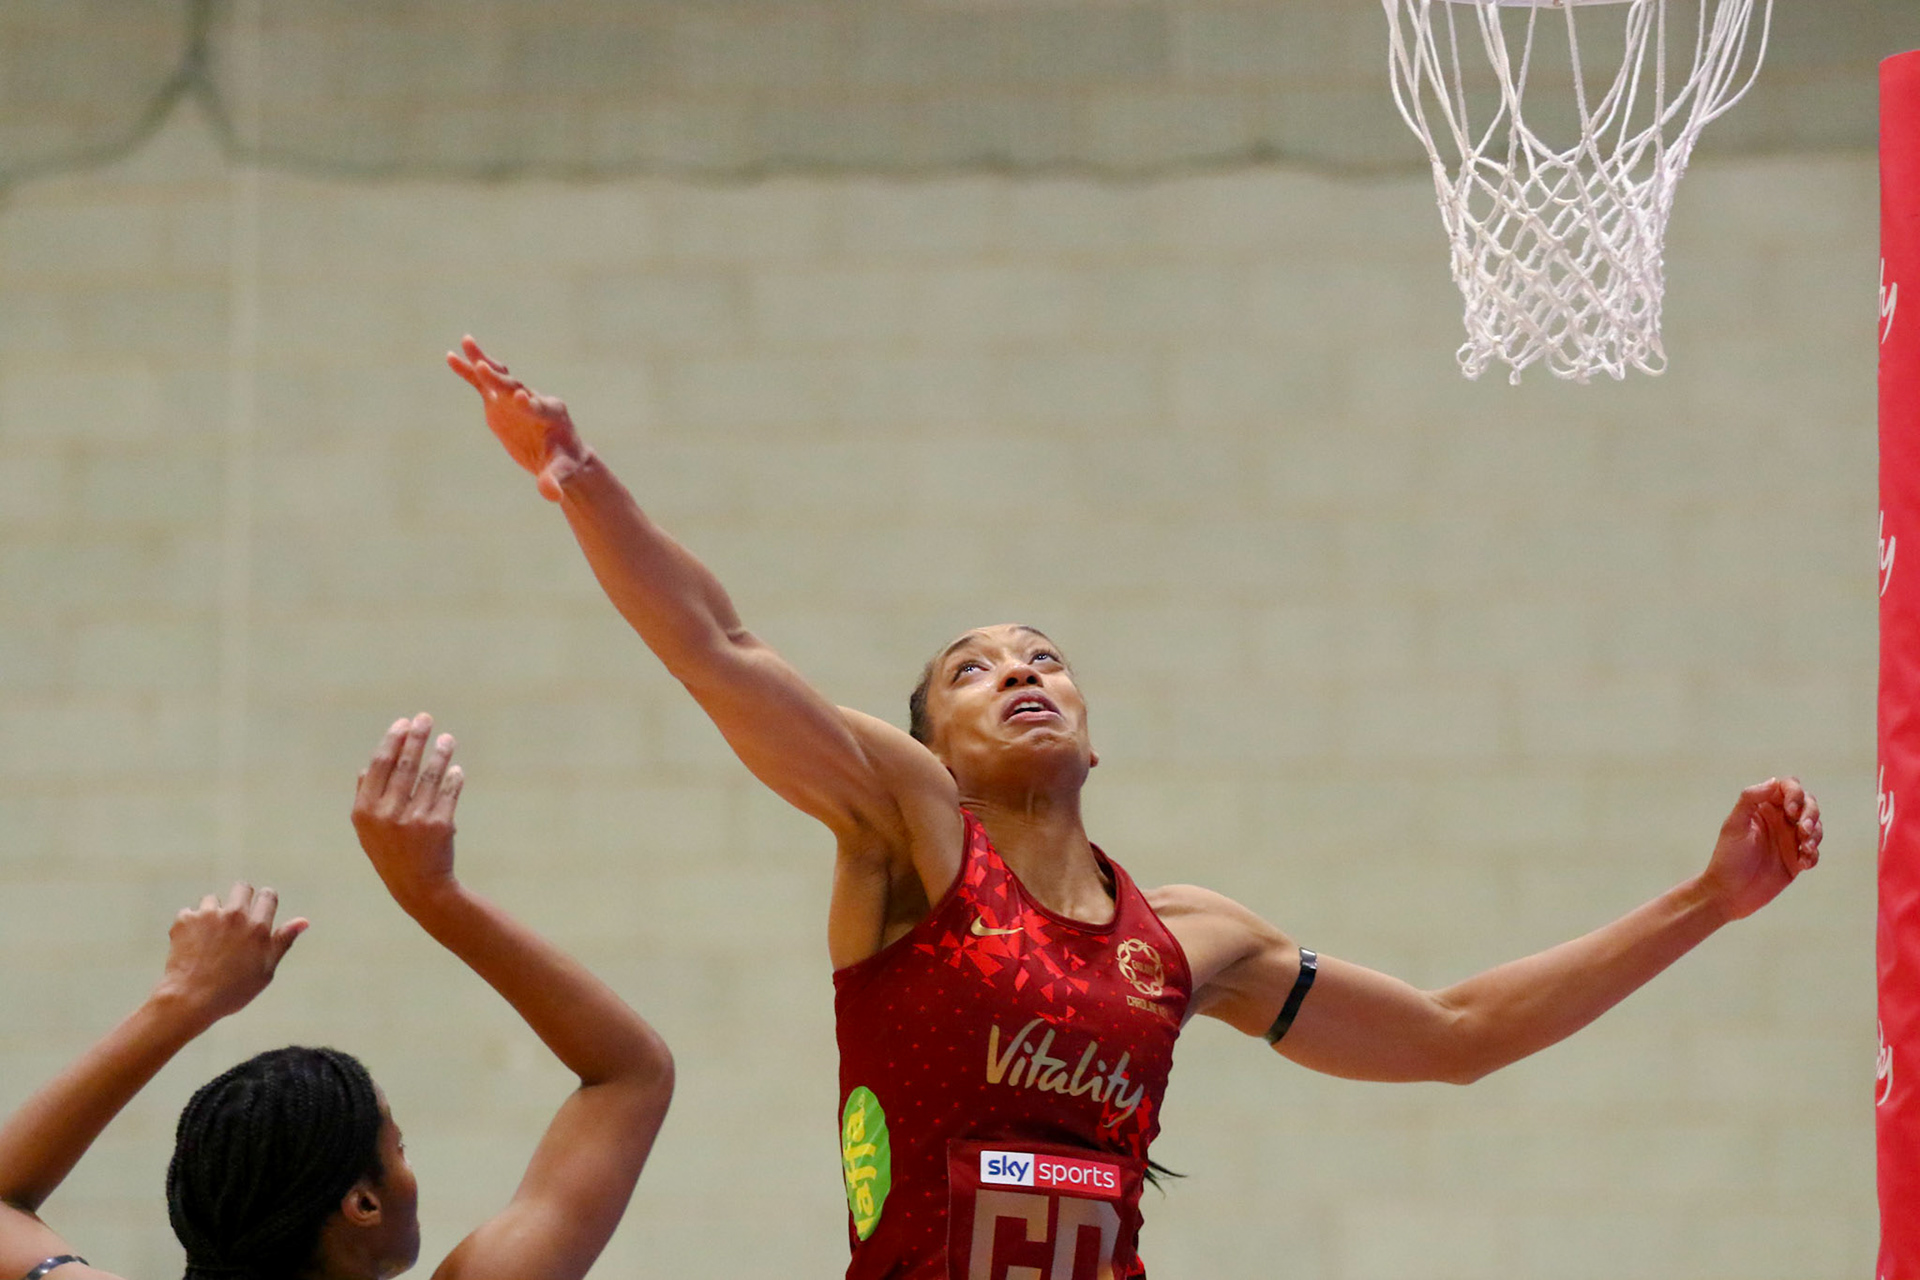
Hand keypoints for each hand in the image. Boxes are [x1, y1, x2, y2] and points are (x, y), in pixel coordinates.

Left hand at [156, 883, 306, 1023]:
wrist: (190, 999)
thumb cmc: (232, 990)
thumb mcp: (266, 970)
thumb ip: (282, 941)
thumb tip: (303, 921)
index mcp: (258, 927)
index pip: (268, 896)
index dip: (265, 901)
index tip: (261, 910)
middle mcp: (235, 915)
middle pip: (242, 888)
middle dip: (241, 899)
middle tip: (234, 920)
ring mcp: (208, 916)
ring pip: (212, 899)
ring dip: (212, 913)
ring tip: (208, 937)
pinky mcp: (185, 920)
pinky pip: (189, 913)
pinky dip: (190, 925)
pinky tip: (191, 943)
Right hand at [352, 713, 464, 911]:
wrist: (419, 888)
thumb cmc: (391, 854)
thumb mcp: (368, 831)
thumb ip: (365, 799)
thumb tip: (365, 768)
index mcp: (365, 811)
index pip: (379, 765)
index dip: (393, 741)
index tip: (403, 723)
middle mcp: (387, 813)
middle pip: (405, 764)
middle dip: (416, 737)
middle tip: (425, 718)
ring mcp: (414, 819)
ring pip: (430, 775)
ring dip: (440, 752)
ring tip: (447, 739)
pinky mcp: (439, 824)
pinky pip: (449, 792)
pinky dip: (453, 778)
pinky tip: (456, 768)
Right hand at [447, 335, 587, 501]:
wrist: (560, 455)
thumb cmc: (564, 464)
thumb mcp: (560, 474)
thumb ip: (554, 482)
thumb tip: (551, 495)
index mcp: (552, 415)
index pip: (539, 407)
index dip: (529, 404)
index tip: (519, 398)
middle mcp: (533, 400)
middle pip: (515, 387)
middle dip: (502, 381)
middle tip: (487, 368)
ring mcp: (514, 398)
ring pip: (499, 377)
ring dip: (483, 360)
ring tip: (467, 341)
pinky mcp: (499, 402)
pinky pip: (483, 384)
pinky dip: (469, 371)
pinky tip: (452, 357)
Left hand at [1701, 777, 1822, 922]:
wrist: (1729, 893)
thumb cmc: (1728, 857)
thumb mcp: (1735, 824)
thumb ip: (1751, 799)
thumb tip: (1774, 781)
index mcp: (1763, 807)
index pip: (1788, 788)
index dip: (1795, 794)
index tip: (1790, 811)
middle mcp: (1779, 820)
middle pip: (1808, 804)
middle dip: (1811, 814)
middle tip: (1803, 830)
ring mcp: (1789, 839)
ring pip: (1815, 826)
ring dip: (1815, 834)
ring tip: (1804, 848)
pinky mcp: (1796, 859)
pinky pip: (1814, 852)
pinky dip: (1813, 855)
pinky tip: (1803, 863)